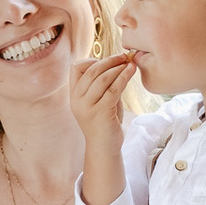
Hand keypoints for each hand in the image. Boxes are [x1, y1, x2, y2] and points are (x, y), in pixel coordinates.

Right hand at [70, 54, 135, 204]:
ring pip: (101, 78)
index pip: (76, 68)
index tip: (108, 60)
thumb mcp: (101, 100)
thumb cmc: (105, 123)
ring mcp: (87, 106)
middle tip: (124, 56)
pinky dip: (123, 77)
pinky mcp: (100, 112)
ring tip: (129, 63)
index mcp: (74, 95)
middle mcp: (77, 100)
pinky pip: (112, 89)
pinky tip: (131, 71)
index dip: (92, 60)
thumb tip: (118, 63)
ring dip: (117, 67)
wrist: (104, 148)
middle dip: (109, 60)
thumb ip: (104, 84)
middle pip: (91, 70)